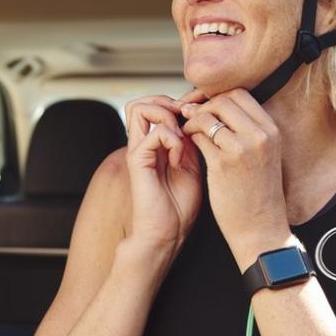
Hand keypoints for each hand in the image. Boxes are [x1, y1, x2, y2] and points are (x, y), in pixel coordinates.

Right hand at [123, 89, 205, 259]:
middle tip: (187, 120)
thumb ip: (191, 141)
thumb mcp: (193, 165)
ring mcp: (138, 151)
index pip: (156, 106)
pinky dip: (171, 140)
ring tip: (182, 136)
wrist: (167, 234)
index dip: (178, 102)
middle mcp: (143, 144)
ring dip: (166, 116)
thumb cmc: (180, 206)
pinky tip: (180, 158)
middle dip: (168, 102)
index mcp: (155, 144)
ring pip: (139, 108)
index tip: (198, 113)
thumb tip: (199, 119)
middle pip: (142, 101)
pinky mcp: (137, 162)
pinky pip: (152, 133)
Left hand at [181, 89, 292, 268]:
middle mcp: (259, 135)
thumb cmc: (259, 193)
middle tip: (191, 115)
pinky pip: (198, 136)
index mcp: (272, 130)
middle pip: (224, 100)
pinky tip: (185, 144)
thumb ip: (248, 130)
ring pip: (208, 116)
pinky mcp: (222, 164)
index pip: (241, 95)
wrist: (261, 228)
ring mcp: (241, 149)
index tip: (207, 108)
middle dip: (203, 105)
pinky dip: (188, 135)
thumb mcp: (264, 155)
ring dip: (193, 120)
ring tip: (187, 130)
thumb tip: (221, 108)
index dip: (218, 97)